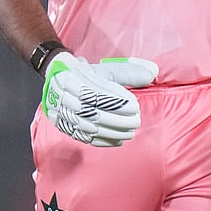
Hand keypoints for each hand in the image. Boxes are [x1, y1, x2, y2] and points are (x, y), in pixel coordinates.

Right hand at [42, 52, 157, 146]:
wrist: (57, 78)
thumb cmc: (87, 73)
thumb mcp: (106, 69)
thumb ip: (129, 72)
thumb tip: (153, 72)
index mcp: (74, 78)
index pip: (98, 95)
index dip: (118, 104)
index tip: (135, 107)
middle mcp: (63, 97)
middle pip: (93, 113)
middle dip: (118, 120)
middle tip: (136, 121)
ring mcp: (61, 113)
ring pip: (89, 127)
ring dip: (112, 132)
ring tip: (130, 131)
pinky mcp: (62, 125)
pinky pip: (83, 137)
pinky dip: (102, 140)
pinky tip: (117, 141)